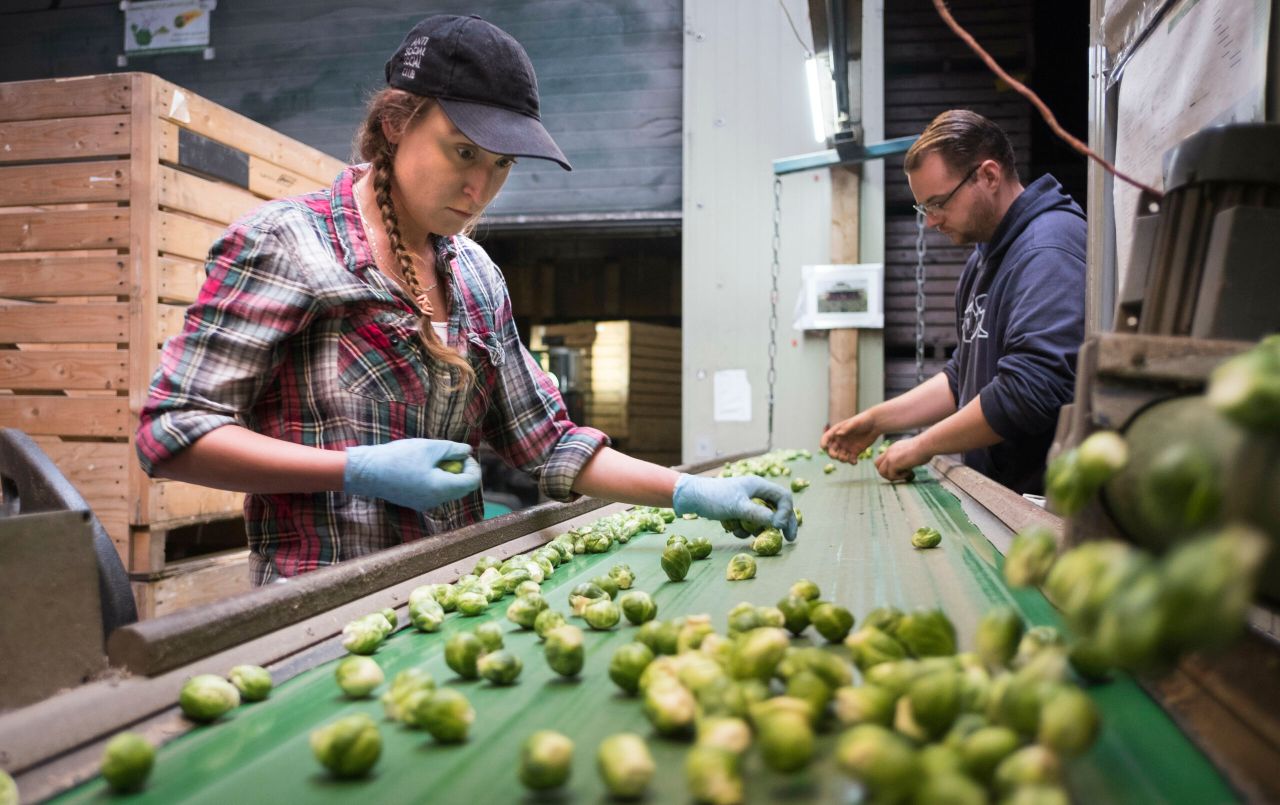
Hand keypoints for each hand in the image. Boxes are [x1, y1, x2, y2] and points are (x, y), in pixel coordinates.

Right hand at [343, 439, 480, 510]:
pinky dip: (437, 480)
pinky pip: (436, 493)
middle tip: (450, 454)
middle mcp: (436, 501)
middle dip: (461, 470)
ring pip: (449, 490)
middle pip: (462, 488)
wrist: (367, 472)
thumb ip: (453, 449)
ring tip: (435, 459)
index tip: (462, 454)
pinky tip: (424, 467)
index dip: (472, 466)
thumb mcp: (429, 448)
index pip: (472, 482)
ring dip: (449, 474)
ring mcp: (425, 504)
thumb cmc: (398, 457)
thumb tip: (468, 452)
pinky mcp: (415, 502)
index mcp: (441, 488)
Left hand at [672, 474, 797, 540]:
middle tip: (789, 540)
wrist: (690, 498)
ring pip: (762, 519)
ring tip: (740, 530)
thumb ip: (758, 515)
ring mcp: (746, 502)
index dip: (786, 512)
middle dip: (781, 524)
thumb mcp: (737, 507)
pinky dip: (742, 529)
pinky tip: (730, 529)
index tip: (781, 527)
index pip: (783, 497)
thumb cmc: (713, 498)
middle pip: (777, 509)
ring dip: (754, 529)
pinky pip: (748, 523)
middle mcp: (755, 492)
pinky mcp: (737, 511)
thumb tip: (778, 524)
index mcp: (758, 485)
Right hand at [821, 411, 879, 463]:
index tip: (823, 447)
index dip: (823, 443)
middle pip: (831, 450)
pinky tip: (855, 462)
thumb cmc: (864, 420)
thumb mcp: (855, 423)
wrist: (875, 424)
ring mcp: (847, 447)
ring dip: (841, 459)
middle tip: (836, 456)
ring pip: (840, 456)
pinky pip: (850, 459)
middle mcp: (840, 440)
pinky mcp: (855, 452)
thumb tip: (837, 434)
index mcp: (837, 431)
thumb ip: (846, 428)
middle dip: (832, 454)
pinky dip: (851, 462)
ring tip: (847, 459)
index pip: (826, 438)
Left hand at [874, 436, 930, 481]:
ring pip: (881, 472)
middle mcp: (889, 451)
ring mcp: (890, 457)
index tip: (901, 469)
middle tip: (900, 474)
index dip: (888, 467)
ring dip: (893, 476)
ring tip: (906, 474)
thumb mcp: (911, 452)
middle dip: (886, 473)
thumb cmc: (925, 448)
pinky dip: (901, 477)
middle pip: (877, 465)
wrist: (926, 445)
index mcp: (893, 448)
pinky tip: (911, 472)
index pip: (882, 459)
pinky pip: (892, 476)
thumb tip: (907, 469)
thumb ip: (906, 459)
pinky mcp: (893, 463)